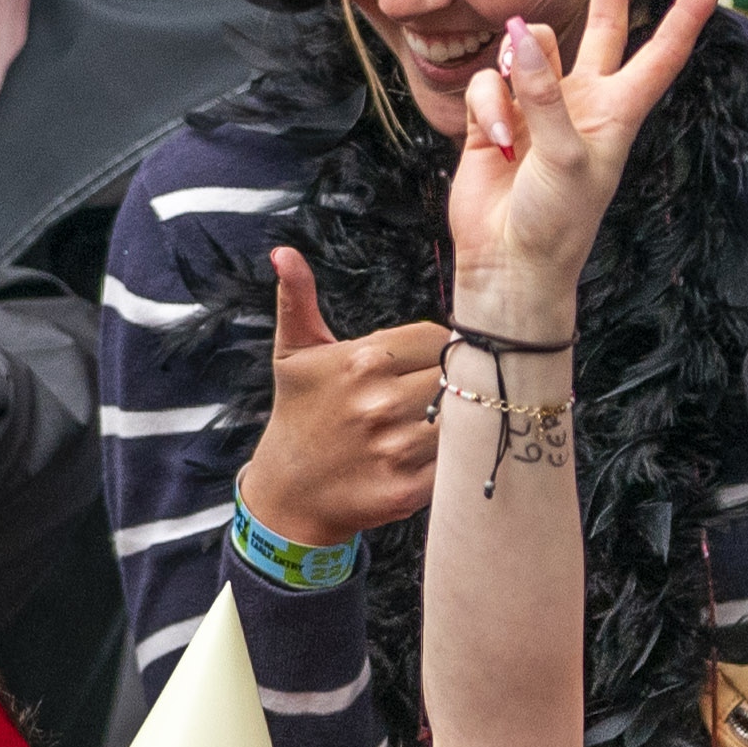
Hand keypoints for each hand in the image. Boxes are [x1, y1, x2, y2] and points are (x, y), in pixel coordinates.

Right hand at [234, 248, 447, 546]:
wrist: (287, 494)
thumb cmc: (298, 415)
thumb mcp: (294, 354)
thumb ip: (298, 299)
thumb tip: (284, 252)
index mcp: (363, 360)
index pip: (439, 339)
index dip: (440, 351)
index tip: (428, 365)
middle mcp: (380, 402)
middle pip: (459, 376)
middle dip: (456, 383)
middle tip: (441, 395)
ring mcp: (396, 448)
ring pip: (464, 419)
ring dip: (460, 421)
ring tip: (440, 424)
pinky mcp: (408, 490)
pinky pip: (457, 463)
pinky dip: (456, 460)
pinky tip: (437, 457)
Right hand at [442, 0, 726, 321]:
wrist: (508, 263)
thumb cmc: (556, 222)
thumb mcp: (565, 158)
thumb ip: (545, 93)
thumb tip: (523, 32)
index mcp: (621, 109)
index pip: (666, 47)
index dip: (692, 7)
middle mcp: (586, 97)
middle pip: (604, 19)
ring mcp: (542, 102)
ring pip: (530, 46)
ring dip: (518, 77)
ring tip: (515, 138)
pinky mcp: (500, 111)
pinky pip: (491, 80)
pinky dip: (490, 109)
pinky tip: (493, 146)